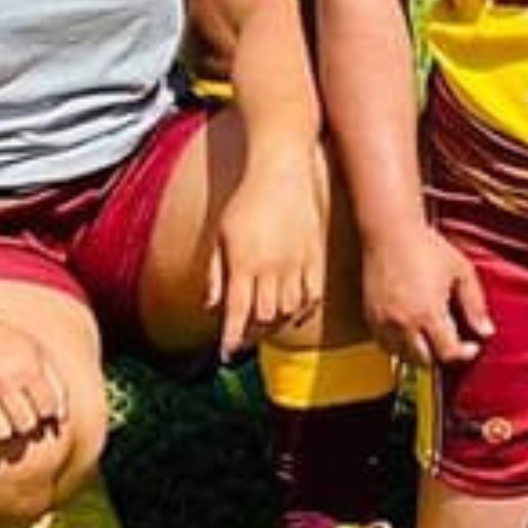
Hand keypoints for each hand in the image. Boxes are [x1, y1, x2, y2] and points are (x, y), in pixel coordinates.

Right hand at [0, 304, 72, 458]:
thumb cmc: (2, 341)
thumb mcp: (35, 351)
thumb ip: (55, 383)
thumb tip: (62, 420)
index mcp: (27, 368)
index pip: (47, 409)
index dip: (46, 413)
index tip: (37, 406)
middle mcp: (3, 381)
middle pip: (25, 425)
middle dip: (26, 423)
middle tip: (19, 415)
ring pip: (1, 434)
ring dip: (4, 431)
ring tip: (2, 420)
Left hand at [207, 154, 324, 356]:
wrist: (282, 172)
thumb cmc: (246, 202)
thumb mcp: (221, 236)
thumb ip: (216, 274)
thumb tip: (211, 307)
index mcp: (245, 264)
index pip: (237, 313)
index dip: (231, 338)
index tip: (226, 355)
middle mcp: (272, 268)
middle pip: (264, 317)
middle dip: (252, 333)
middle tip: (243, 337)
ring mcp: (297, 263)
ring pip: (289, 310)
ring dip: (276, 322)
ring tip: (265, 322)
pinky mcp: (315, 256)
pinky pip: (313, 295)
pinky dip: (302, 309)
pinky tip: (292, 309)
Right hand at [360, 223, 493, 370]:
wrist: (390, 232)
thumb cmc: (429, 248)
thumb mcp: (462, 272)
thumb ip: (475, 305)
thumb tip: (486, 332)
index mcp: (428, 312)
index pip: (447, 352)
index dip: (464, 354)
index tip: (472, 345)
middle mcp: (403, 322)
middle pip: (424, 361)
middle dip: (442, 356)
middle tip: (454, 342)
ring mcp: (383, 321)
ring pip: (402, 356)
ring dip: (420, 353)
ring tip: (433, 336)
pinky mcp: (370, 317)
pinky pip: (384, 345)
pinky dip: (400, 346)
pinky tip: (412, 331)